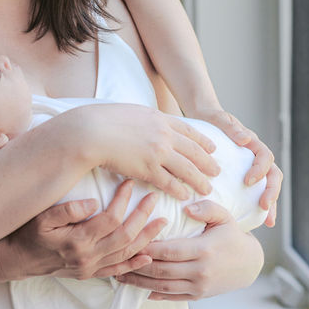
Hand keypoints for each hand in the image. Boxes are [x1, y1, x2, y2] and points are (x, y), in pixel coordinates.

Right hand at [4, 181, 166, 279]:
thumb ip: (67, 209)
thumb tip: (93, 202)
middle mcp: (88, 256)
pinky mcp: (89, 272)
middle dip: (143, 216)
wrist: (17, 259)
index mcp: (77, 239)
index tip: (130, 183)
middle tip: (154, 198)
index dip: (123, 200)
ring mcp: (90, 267)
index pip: (110, 219)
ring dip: (146, 238)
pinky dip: (134, 264)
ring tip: (161, 223)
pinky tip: (147, 256)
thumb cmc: (27, 233)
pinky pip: (117, 270)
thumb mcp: (41, 217)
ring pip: (125, 254)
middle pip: (125, 236)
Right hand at [64, 103, 220, 199]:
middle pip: (193, 150)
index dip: (203, 140)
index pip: (188, 130)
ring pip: (187, 169)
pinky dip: (180, 189)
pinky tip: (185, 195)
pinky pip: (169, 182)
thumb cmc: (103, 120)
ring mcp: (158, 152)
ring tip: (207, 189)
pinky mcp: (148, 168)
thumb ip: (145, 119)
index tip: (212, 148)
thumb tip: (149, 121)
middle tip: (217, 171)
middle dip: (208, 162)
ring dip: (199, 180)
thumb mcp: (131, 112)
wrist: (91, 131)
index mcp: (159, 118)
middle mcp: (164, 134)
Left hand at [116, 200, 263, 299]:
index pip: (170, 250)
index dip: (148, 247)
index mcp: (205, 250)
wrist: (250, 264)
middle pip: (162, 270)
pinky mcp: (198, 296)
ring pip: (163, 286)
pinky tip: (139, 287)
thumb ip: (206, 208)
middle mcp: (201, 271)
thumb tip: (186, 207)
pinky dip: (154, 294)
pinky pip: (172, 296)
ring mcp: (199, 286)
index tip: (130, 240)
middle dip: (137, 265)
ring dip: (140, 282)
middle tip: (116, 258)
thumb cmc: (232, 236)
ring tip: (120, 274)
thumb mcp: (224, 216)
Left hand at [189, 108, 282, 226]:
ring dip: (271, 202)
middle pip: (273, 174)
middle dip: (272, 191)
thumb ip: (232, 128)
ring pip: (268, 185)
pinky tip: (257, 220)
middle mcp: (256, 156)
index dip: (260, 170)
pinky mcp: (245, 176)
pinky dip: (259, 206)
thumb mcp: (220, 119)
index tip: (248, 181)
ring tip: (268, 220)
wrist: (205, 118)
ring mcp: (253, 167)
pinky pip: (256, 191)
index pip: (265, 157)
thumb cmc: (212, 118)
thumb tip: (246, 139)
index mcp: (253, 143)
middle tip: (264, 206)